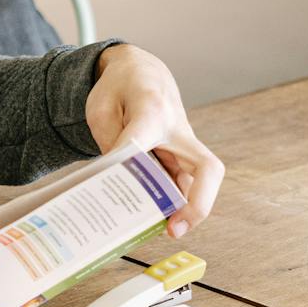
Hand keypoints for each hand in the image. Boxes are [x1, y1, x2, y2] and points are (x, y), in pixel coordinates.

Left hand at [86, 44, 224, 236]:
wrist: (142, 74)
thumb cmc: (120, 89)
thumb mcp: (101, 107)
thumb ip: (107, 141)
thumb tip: (114, 179)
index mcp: (152, 107)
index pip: (147, 130)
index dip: (134, 154)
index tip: (120, 174)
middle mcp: (178, 129)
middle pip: (206, 168)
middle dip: (196, 204)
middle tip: (173, 230)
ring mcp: (185, 146)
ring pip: (199, 184)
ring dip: (185, 211)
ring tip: (159, 232)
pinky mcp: (183, 159)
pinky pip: (184, 186)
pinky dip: (173, 205)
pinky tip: (152, 220)